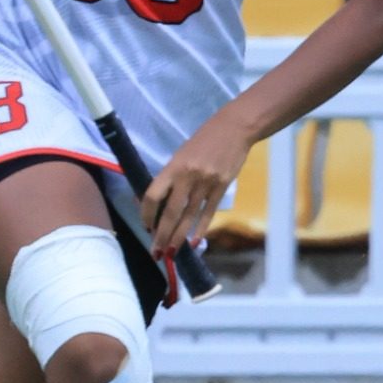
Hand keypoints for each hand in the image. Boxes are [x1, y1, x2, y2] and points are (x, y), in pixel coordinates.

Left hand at [141, 107, 252, 257]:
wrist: (235, 128)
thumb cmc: (204, 139)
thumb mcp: (182, 154)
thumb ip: (172, 176)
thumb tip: (161, 202)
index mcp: (174, 167)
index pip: (153, 195)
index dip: (147, 214)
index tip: (146, 226)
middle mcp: (188, 177)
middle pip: (171, 213)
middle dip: (162, 235)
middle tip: (157, 253)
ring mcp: (206, 183)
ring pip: (189, 217)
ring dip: (179, 238)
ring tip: (171, 253)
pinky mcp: (222, 187)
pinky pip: (208, 213)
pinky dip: (201, 229)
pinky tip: (195, 242)